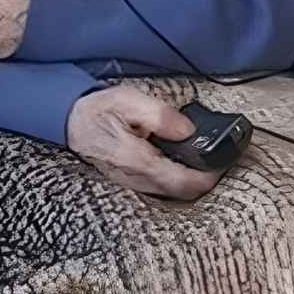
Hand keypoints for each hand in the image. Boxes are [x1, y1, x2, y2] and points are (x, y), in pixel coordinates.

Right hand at [66, 87, 220, 200]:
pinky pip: (161, 188)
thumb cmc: (97, 110)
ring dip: (192, 181)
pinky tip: (182, 161)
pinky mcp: (130, 182)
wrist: (69, 122)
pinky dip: (177, 179)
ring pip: (172, 193)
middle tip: (221, 159)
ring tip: (205, 159)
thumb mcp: (128, 100)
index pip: (184, 182)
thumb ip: (160, 115)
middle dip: (206, 180)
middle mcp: (136, 179)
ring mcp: (132, 184)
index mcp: (138, 161)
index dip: (209, 177)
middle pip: (182, 193)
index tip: (225, 162)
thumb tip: (188, 130)